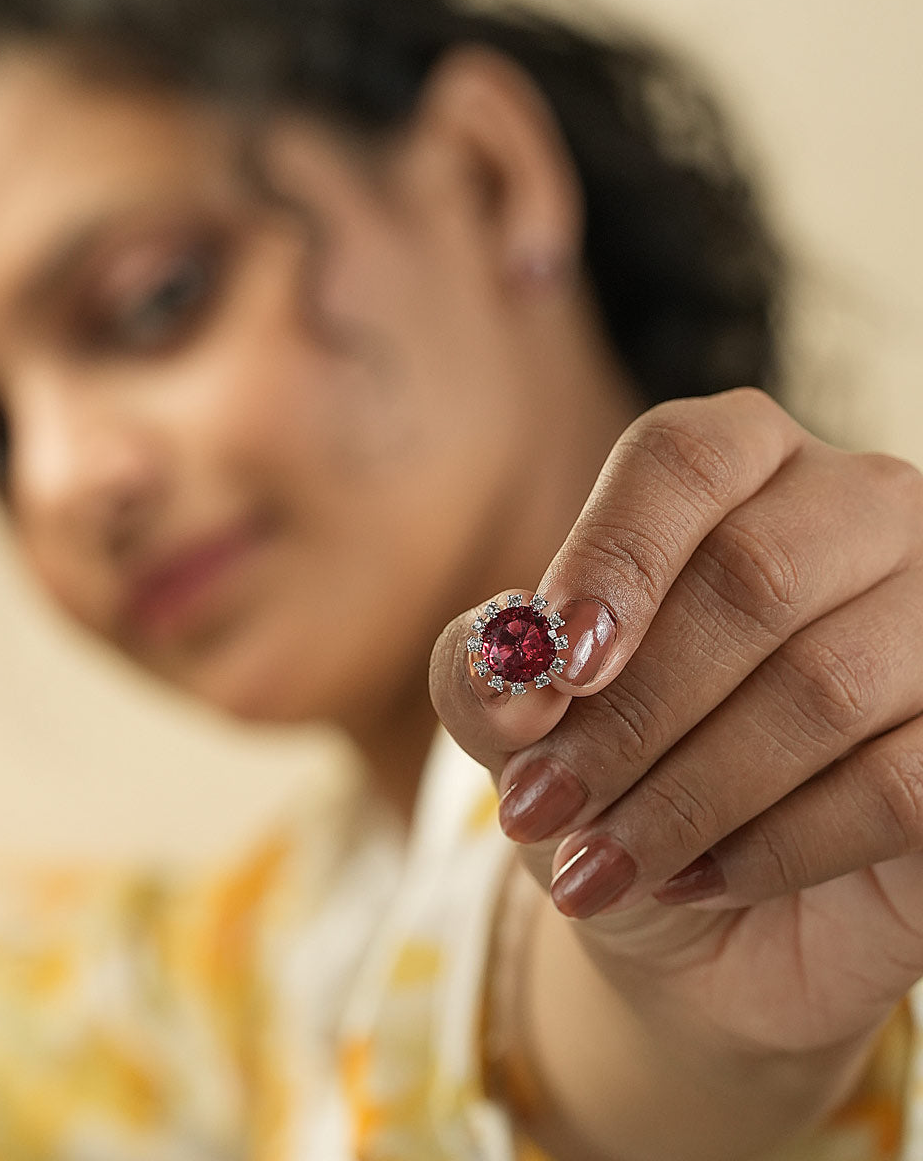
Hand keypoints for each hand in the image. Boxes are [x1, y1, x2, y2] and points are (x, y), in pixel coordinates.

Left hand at [431, 388, 922, 1152]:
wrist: (695, 906)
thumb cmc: (606, 769)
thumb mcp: (516, 721)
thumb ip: (485, 671)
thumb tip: (506, 660)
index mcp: (736, 465)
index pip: (683, 459)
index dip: (615, 555)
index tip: (560, 666)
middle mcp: (853, 512)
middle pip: (752, 579)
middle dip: (629, 715)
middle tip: (537, 806)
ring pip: (824, 689)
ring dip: (685, 796)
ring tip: (593, 867)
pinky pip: (896, 787)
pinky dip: (773, 848)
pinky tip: (689, 881)